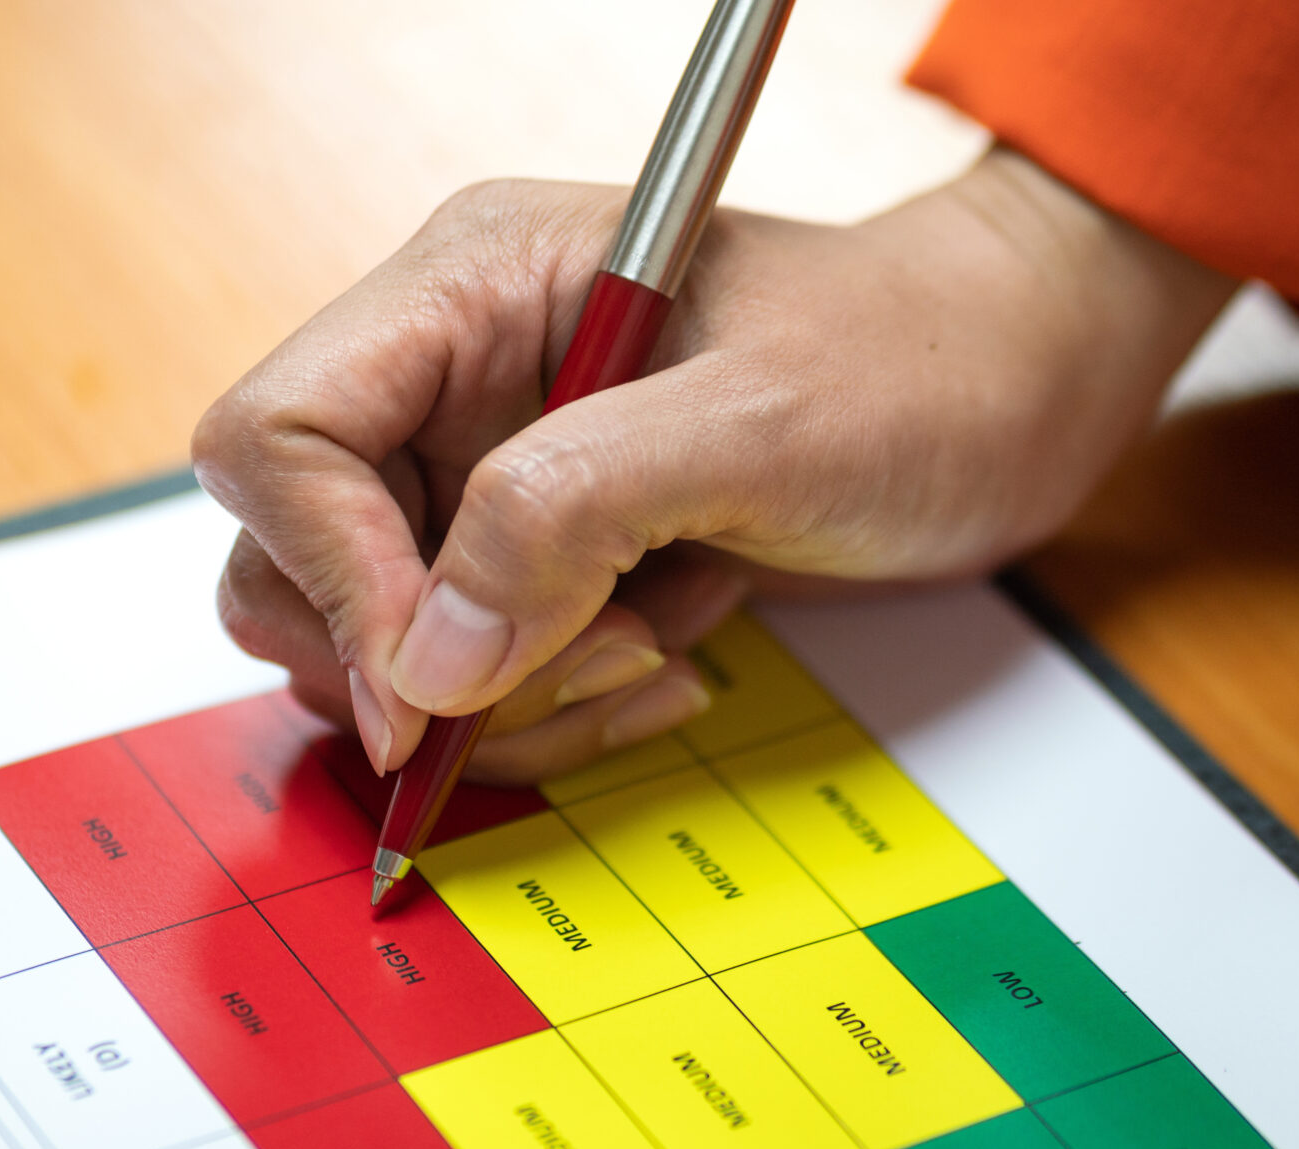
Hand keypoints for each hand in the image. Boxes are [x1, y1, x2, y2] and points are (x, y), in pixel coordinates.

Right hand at [191, 150, 1235, 782]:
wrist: (1014, 387)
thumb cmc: (918, 357)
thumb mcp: (759, 423)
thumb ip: (575, 511)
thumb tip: (429, 657)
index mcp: (469, 290)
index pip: (283, 435)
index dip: (334, 570)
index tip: (436, 676)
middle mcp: (451, 383)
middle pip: (296, 561)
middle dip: (422, 658)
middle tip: (581, 655)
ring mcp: (487, 479)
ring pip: (383, 651)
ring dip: (507, 699)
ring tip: (652, 650)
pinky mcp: (535, 562)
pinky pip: (471, 685)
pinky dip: (554, 709)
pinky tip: (668, 657)